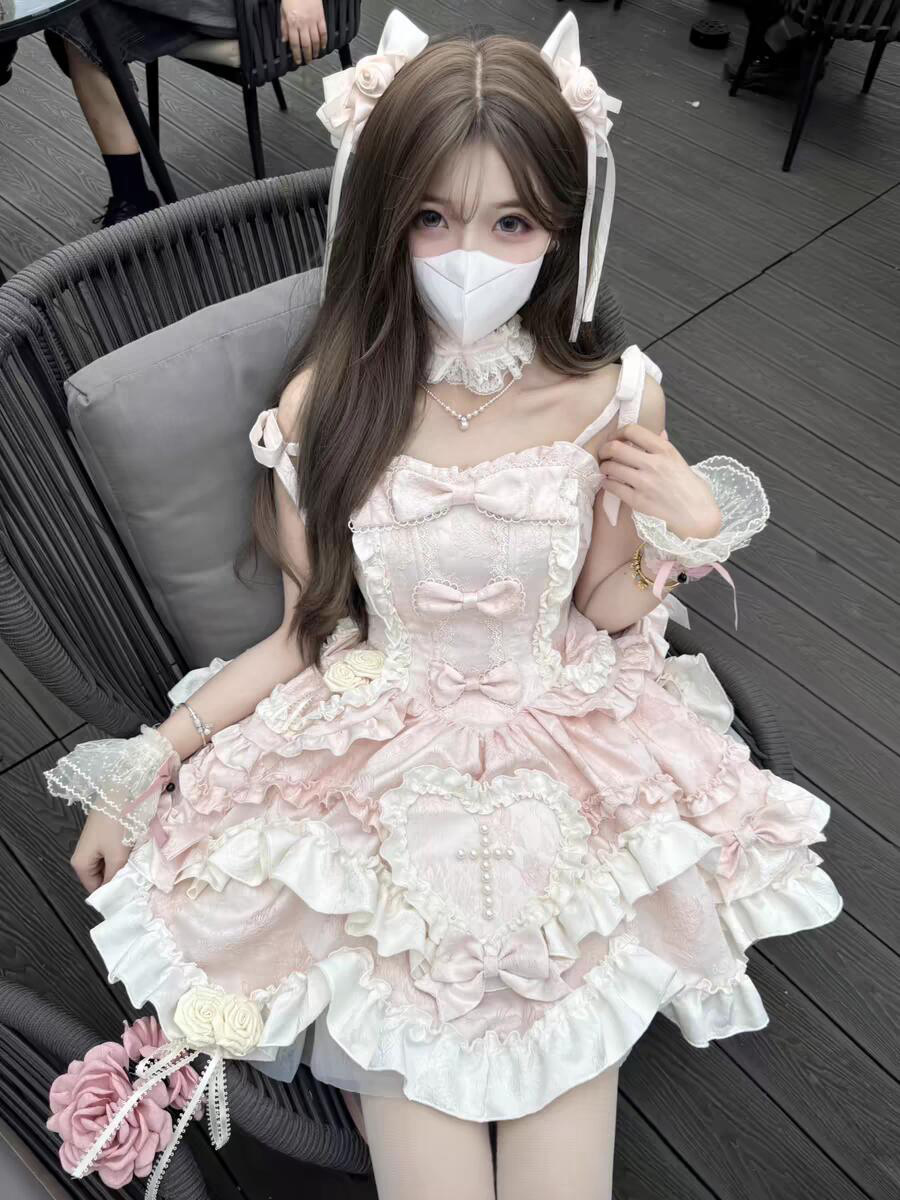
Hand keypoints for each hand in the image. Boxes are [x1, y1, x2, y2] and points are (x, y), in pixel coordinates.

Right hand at [70, 808, 130, 893]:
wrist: (120, 791)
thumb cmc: (117, 824)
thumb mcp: (117, 855)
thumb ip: (115, 876)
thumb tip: (114, 894)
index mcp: (80, 864)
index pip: (95, 889)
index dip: (111, 893)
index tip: (130, 893)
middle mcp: (83, 855)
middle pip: (101, 876)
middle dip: (117, 877)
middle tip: (136, 879)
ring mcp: (93, 844)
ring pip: (108, 864)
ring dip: (121, 865)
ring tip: (137, 866)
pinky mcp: (103, 835)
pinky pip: (112, 852)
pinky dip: (122, 854)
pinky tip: (134, 853)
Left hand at [281, 0, 327, 63]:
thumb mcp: (283, 10)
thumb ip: (284, 26)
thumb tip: (284, 39)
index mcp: (293, 23)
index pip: (294, 44)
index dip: (296, 54)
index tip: (298, 60)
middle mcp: (303, 24)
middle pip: (306, 45)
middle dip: (306, 56)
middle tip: (307, 61)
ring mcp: (313, 21)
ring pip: (315, 40)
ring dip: (315, 51)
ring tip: (314, 56)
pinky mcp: (321, 17)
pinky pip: (323, 32)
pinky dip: (324, 41)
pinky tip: (323, 46)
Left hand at [598, 425, 722, 539]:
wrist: (698, 518)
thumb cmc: (694, 492)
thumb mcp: (682, 463)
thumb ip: (667, 449)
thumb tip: (659, 434)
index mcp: (665, 450)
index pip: (633, 430)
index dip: (618, 432)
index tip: (615, 438)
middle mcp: (653, 463)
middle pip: (616, 447)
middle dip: (605, 449)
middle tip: (604, 454)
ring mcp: (644, 482)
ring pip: (611, 467)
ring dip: (604, 467)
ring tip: (606, 470)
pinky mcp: (637, 500)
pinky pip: (613, 487)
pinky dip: (607, 483)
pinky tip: (609, 484)